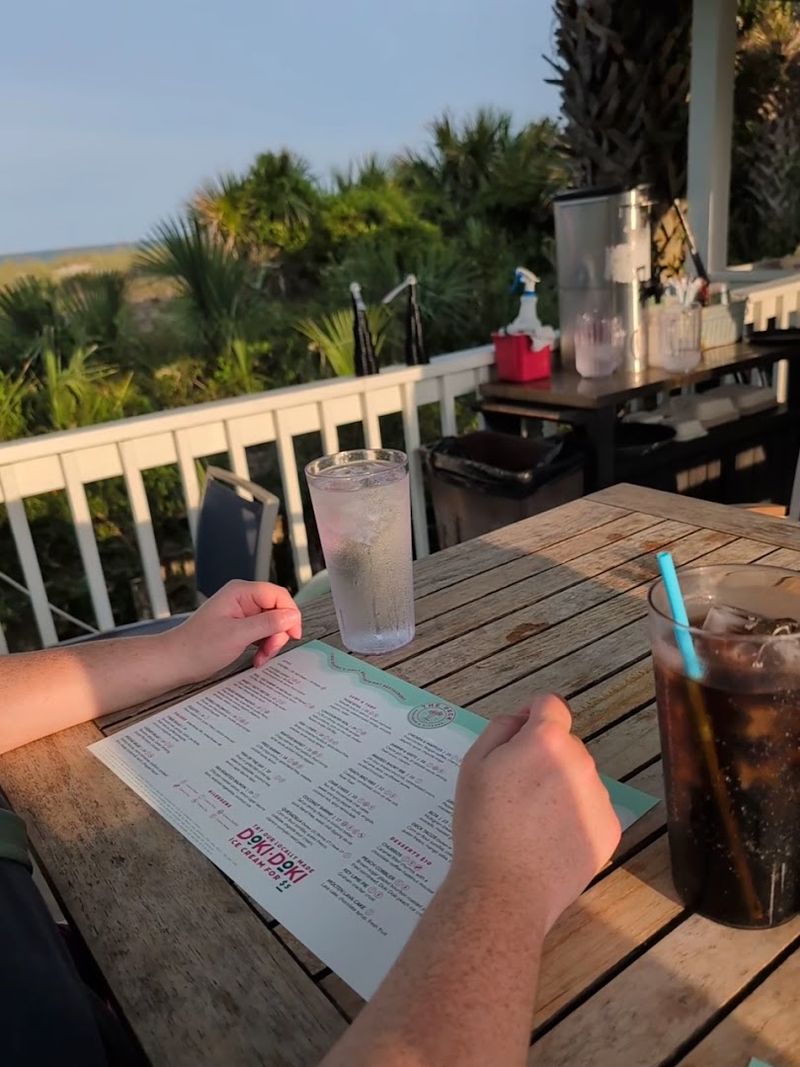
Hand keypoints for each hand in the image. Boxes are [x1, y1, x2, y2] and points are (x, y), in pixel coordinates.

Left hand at [164, 580, 301, 681]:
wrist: (176, 662)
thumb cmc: (198, 647)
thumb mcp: (238, 635)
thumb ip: (268, 623)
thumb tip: (292, 615)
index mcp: (241, 592)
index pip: (278, 595)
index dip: (290, 614)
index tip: (293, 635)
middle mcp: (243, 599)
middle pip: (277, 611)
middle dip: (278, 633)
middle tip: (269, 651)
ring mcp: (241, 613)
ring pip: (272, 624)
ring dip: (271, 643)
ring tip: (260, 658)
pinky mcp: (240, 627)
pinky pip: (262, 634)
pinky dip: (263, 647)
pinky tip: (256, 659)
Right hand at [451, 695, 620, 932]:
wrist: (506, 888)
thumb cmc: (482, 824)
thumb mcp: (473, 765)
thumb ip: (499, 729)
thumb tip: (521, 719)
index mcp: (546, 740)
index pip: (550, 705)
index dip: (532, 715)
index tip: (517, 739)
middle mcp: (580, 761)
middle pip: (564, 744)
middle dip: (544, 756)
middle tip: (516, 790)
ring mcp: (599, 796)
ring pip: (578, 777)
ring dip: (561, 786)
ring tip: (532, 822)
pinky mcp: (610, 829)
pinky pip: (591, 809)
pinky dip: (574, 816)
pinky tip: (551, 840)